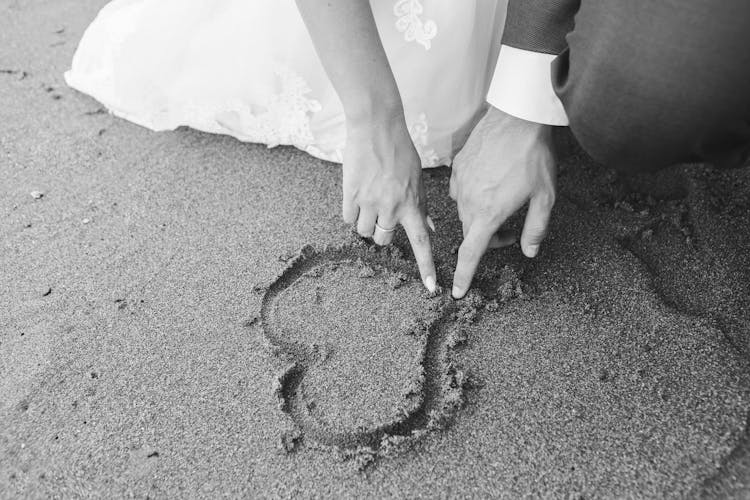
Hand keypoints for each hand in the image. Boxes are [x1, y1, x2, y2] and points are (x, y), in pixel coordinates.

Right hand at [343, 110, 436, 292]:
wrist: (376, 126)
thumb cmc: (399, 149)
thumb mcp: (417, 177)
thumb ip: (421, 205)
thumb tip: (429, 229)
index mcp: (411, 204)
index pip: (422, 243)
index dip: (427, 268)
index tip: (432, 288)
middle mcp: (391, 207)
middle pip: (383, 240)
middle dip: (382, 232)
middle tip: (382, 213)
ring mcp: (369, 202)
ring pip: (364, 232)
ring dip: (365, 222)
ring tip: (368, 201)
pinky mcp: (350, 195)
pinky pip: (348, 218)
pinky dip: (351, 212)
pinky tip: (356, 195)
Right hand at [449, 106, 556, 298]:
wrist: (516, 118)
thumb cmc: (533, 157)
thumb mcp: (545, 197)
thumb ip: (536, 228)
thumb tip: (529, 251)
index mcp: (488, 214)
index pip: (470, 254)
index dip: (463, 276)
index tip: (457, 292)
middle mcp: (468, 202)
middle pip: (470, 233)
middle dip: (487, 238)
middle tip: (511, 230)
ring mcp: (460, 184)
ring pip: (465, 212)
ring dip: (480, 217)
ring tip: (503, 202)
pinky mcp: (457, 168)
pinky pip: (460, 191)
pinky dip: (472, 196)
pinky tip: (490, 183)